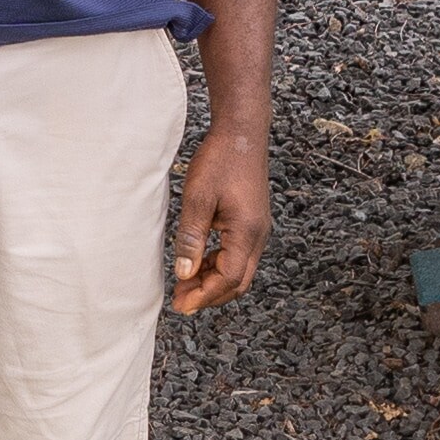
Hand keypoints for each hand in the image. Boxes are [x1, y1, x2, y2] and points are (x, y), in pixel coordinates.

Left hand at [171, 115, 270, 314]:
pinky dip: (218, 265)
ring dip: (213, 281)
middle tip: (181, 301)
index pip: (228, 278)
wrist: (242, 134)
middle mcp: (258, 236)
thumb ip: (191, 238)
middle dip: (210, 295)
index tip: (182, 305)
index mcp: (247, 232)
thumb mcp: (197, 199)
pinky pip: (238, 255)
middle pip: (237, 281)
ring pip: (238, 271)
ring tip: (184, 284)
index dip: (204, 296)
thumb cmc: (220, 161)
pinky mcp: (251, 224)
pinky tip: (197, 263)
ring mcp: (257, 230)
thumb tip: (184, 273)